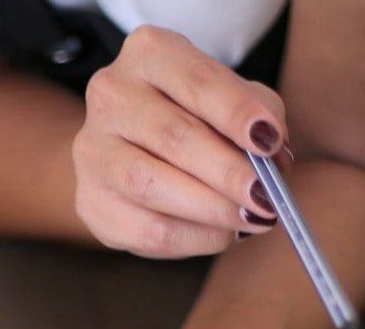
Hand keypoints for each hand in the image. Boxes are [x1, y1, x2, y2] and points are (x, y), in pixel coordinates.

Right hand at [73, 26, 288, 257]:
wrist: (135, 149)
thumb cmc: (196, 117)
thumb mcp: (232, 98)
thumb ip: (260, 115)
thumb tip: (273, 159)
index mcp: (149, 53)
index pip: (196, 80)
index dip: (235, 111)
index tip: (269, 139)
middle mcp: (111, 94)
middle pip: (173, 135)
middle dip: (227, 171)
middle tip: (266, 197)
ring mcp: (92, 150)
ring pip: (150, 185)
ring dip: (210, 209)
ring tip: (251, 219)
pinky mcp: (90, 201)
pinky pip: (145, 229)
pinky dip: (193, 238)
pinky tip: (222, 234)